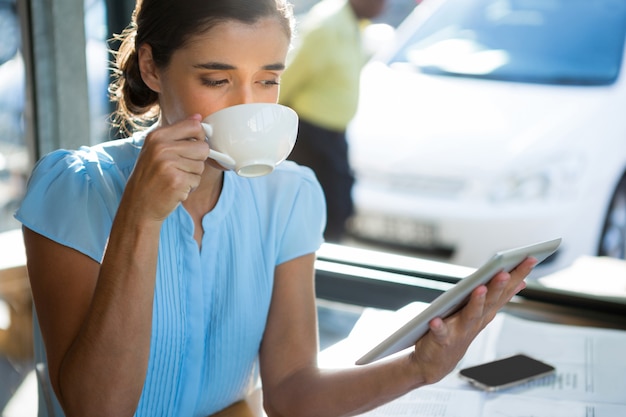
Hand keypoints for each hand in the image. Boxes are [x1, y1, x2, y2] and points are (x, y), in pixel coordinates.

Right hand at [122, 115, 209, 220]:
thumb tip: (199, 118)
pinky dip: (189, 187)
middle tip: (181, 168)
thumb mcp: (156, 149)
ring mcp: (168, 164)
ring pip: (201, 166)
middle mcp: (161, 147)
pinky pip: (197, 180)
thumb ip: (178, 133)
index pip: (194, 126)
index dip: (200, 138)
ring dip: (192, 175)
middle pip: (203, 147)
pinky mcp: (176, 181)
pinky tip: (175, 189)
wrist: (138, 205)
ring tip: (175, 178)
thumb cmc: (150, 177)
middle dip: (197, 160)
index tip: (194, 146)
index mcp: (157, 136)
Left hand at [408, 257, 536, 383]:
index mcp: (485, 311)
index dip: (518, 275)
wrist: (437, 362)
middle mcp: (476, 320)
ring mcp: (460, 330)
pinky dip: (439, 326)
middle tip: (505, 272)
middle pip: (490, 301)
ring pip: (471, 315)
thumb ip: (497, 297)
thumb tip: (520, 281)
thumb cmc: (458, 331)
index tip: (530, 258)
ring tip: (479, 288)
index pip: (505, 291)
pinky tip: (435, 320)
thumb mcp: (480, 313)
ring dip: (476, 302)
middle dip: (498, 286)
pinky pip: (441, 332)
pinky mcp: (442, 339)